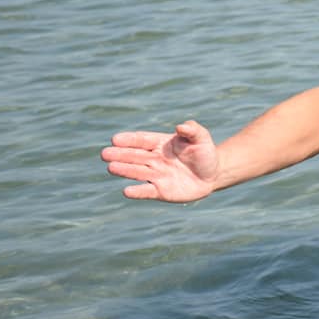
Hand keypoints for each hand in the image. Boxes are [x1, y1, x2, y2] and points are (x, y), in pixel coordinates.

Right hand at [101, 120, 217, 201]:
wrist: (213, 174)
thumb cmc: (205, 153)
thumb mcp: (202, 138)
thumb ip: (193, 130)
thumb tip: (181, 126)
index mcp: (162, 144)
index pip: (142, 140)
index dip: (130, 140)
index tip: (115, 139)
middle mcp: (155, 159)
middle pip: (135, 156)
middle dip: (120, 154)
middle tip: (105, 153)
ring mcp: (157, 175)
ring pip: (137, 172)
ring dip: (124, 170)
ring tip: (111, 167)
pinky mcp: (161, 191)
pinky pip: (147, 191)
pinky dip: (137, 192)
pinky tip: (126, 191)